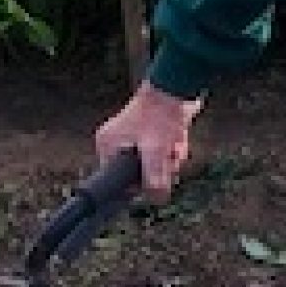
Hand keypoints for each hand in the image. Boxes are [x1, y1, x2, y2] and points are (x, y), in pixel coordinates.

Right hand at [95, 82, 201, 199]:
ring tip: (175, 143)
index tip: (154, 176)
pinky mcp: (150, 134)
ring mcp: (133, 138)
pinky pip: (161, 154)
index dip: (138, 185)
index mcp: (107, 146)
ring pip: (154, 165)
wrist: (175, 87)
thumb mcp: (156, 153)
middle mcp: (116, 142)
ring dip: (170, 159)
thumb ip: (154, 180)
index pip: (118, 182)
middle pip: (139, 175)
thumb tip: (156, 199)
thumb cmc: (160, 116)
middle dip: (159, 169)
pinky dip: (172, 150)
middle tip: (168, 155)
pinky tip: (178, 139)